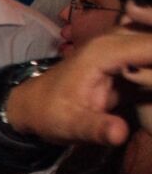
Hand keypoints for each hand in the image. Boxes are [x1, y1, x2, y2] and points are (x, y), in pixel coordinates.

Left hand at [4, 12, 151, 146]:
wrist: (34, 105)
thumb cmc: (50, 114)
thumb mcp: (70, 126)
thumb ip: (97, 128)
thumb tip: (120, 134)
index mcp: (107, 51)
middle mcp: (119, 39)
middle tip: (142, 93)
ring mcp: (126, 45)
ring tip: (139, 95)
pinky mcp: (132, 55)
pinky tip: (147, 89)